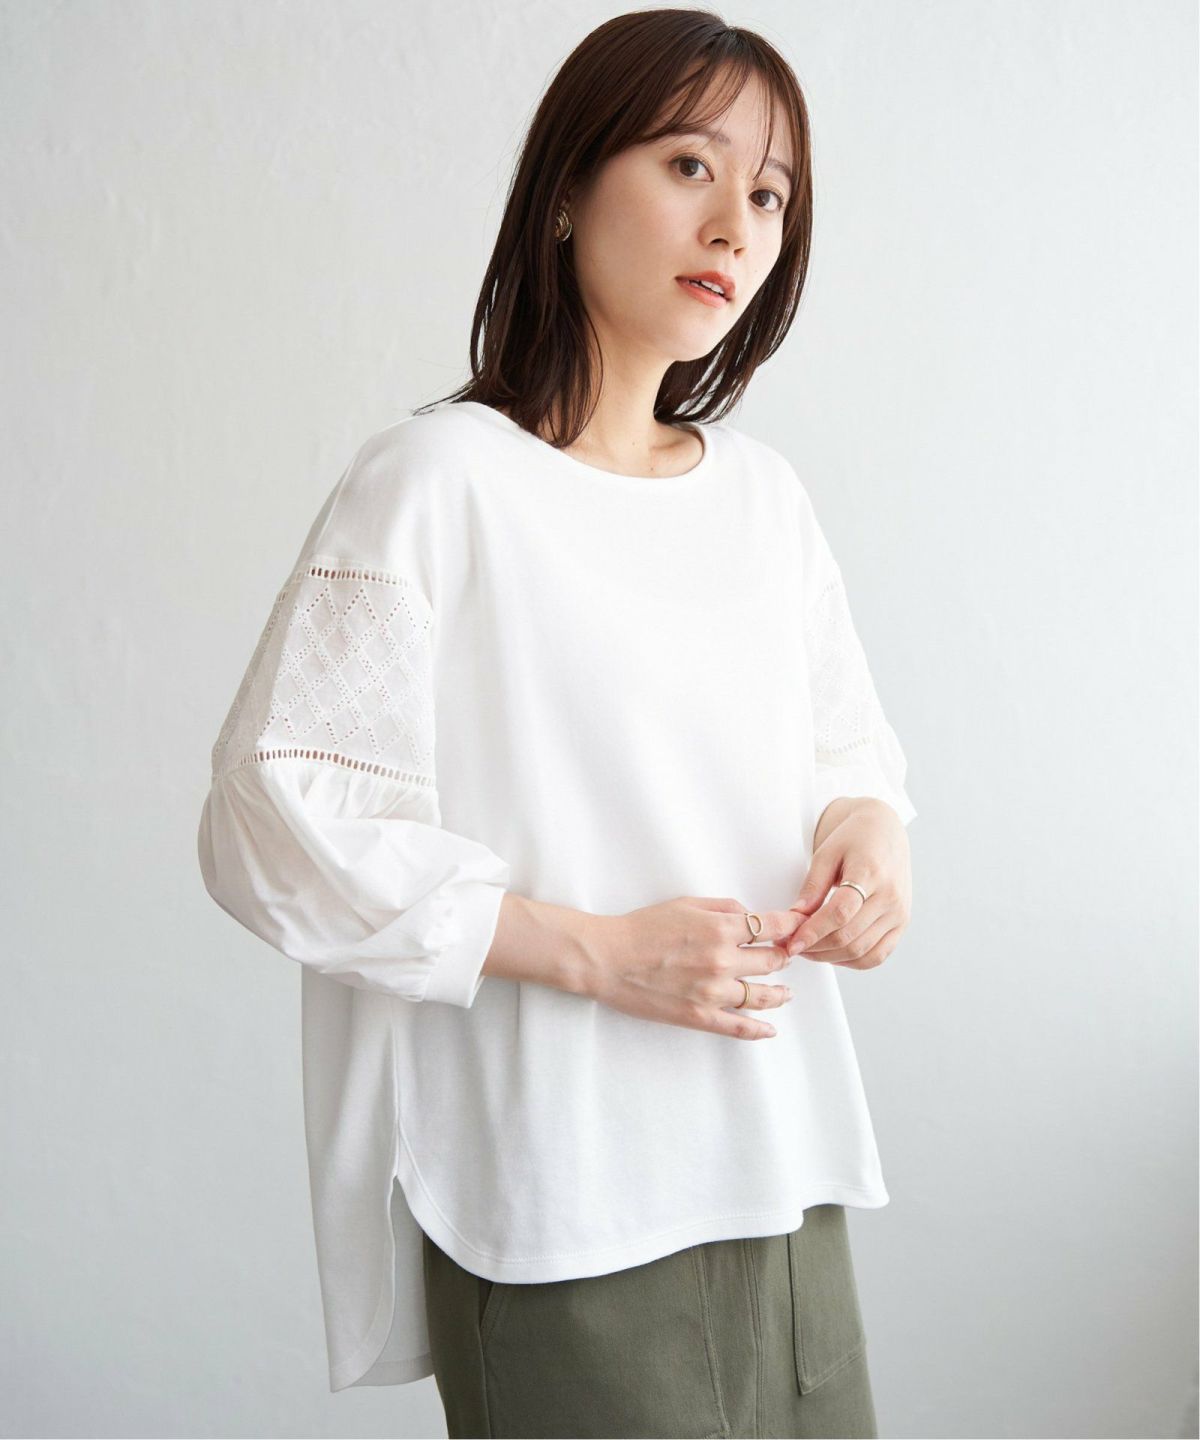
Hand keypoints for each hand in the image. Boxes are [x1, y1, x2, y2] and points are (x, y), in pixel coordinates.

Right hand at [583, 896, 798, 1040]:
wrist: (607, 958)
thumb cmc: (641, 927)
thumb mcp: (685, 903)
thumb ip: (723, 907)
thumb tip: (750, 916)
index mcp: (721, 928)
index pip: (772, 927)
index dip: (791, 927)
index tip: (798, 928)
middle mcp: (723, 960)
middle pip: (772, 961)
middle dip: (784, 957)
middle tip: (787, 957)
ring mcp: (713, 992)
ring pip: (761, 996)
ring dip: (779, 994)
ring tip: (785, 993)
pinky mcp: (699, 1016)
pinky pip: (738, 1027)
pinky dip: (758, 1030)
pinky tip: (770, 1029)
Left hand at [786, 799, 911, 969]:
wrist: (885, 833)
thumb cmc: (853, 839)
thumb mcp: (826, 853)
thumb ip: (812, 886)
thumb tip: (795, 917)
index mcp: (871, 872)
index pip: (840, 913)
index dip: (813, 932)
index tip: (791, 942)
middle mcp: (891, 896)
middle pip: (849, 936)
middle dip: (816, 947)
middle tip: (792, 946)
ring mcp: (899, 913)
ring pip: (861, 951)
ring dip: (830, 957)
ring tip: (808, 950)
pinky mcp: (902, 924)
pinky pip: (877, 956)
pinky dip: (852, 962)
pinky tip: (832, 954)